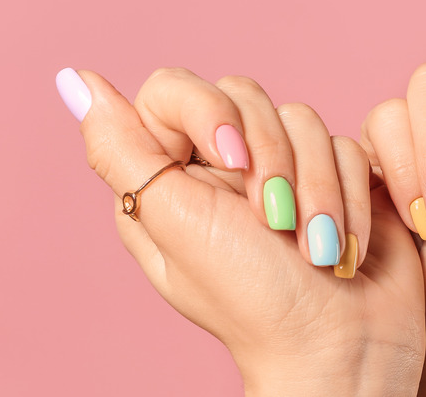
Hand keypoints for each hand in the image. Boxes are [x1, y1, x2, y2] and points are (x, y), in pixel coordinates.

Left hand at [57, 68, 425, 395]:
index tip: (232, 161)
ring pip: (304, 119)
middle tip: (276, 223)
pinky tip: (344, 244)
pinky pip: (346, 145)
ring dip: (318, 190)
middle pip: (246, 96)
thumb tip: (75, 82)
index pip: (173, 90)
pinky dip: (350, 198)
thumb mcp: (176, 225)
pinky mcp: (336, 175)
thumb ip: (121, 151)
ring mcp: (285, 168)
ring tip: (316, 248)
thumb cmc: (254, 300)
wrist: (340, 343)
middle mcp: (225, 166)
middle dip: (273, 160)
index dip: (208, 112)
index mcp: (172, 177)